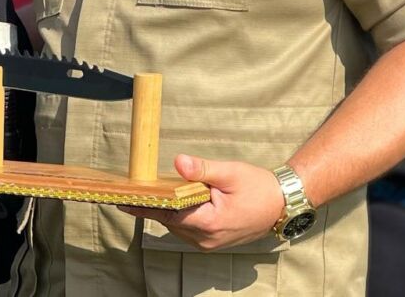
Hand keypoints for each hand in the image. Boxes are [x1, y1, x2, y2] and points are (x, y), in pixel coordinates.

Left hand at [121, 154, 285, 250]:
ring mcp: (210, 243)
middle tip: (132, 190)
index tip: (121, 200)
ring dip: (166, 210)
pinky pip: (188, 229)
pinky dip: (178, 215)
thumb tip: (178, 162)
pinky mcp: (213, 240)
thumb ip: (202, 169)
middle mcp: (206, 238)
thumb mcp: (229, 172)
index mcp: (208, 222)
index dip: (144, 206)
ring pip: (177, 226)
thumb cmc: (257, 186)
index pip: (167, 214)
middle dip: (153, 205)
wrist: (282, 204)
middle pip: (169, 221)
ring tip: (149, 193)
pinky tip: (174, 200)